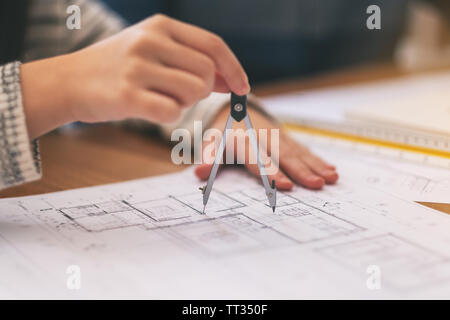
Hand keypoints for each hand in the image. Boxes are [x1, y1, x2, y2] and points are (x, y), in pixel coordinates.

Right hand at [20, 14, 249, 138]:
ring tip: (162, 99)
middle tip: (180, 94)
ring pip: (193, 92)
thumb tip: (230, 79)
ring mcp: (137, 67)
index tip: (243, 87)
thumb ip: (192, 61)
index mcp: (160, 25)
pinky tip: (151, 110)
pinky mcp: (127, 95)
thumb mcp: (154, 51)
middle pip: (206, 72)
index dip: (234, 68)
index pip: (213, 45)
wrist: (69, 81)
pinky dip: (169, 117)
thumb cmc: (118, 67)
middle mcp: (149, 41)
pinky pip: (172, 113)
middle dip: (202, 90)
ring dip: (185, 103)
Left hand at [195, 107, 337, 189]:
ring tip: (330, 179)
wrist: (237, 110)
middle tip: (315, 184)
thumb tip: (200, 174)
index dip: (270, 171)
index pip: (257, 158)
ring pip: (298, 152)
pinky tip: (332, 170)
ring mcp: (279, 138)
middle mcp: (264, 138)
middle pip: (283, 156)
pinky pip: (305, 150)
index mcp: (243, 141)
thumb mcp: (213, 144)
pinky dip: (319, 160)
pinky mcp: (289, 139)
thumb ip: (210, 159)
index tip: (283, 185)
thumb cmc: (224, 134)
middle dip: (300, 171)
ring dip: (314, 166)